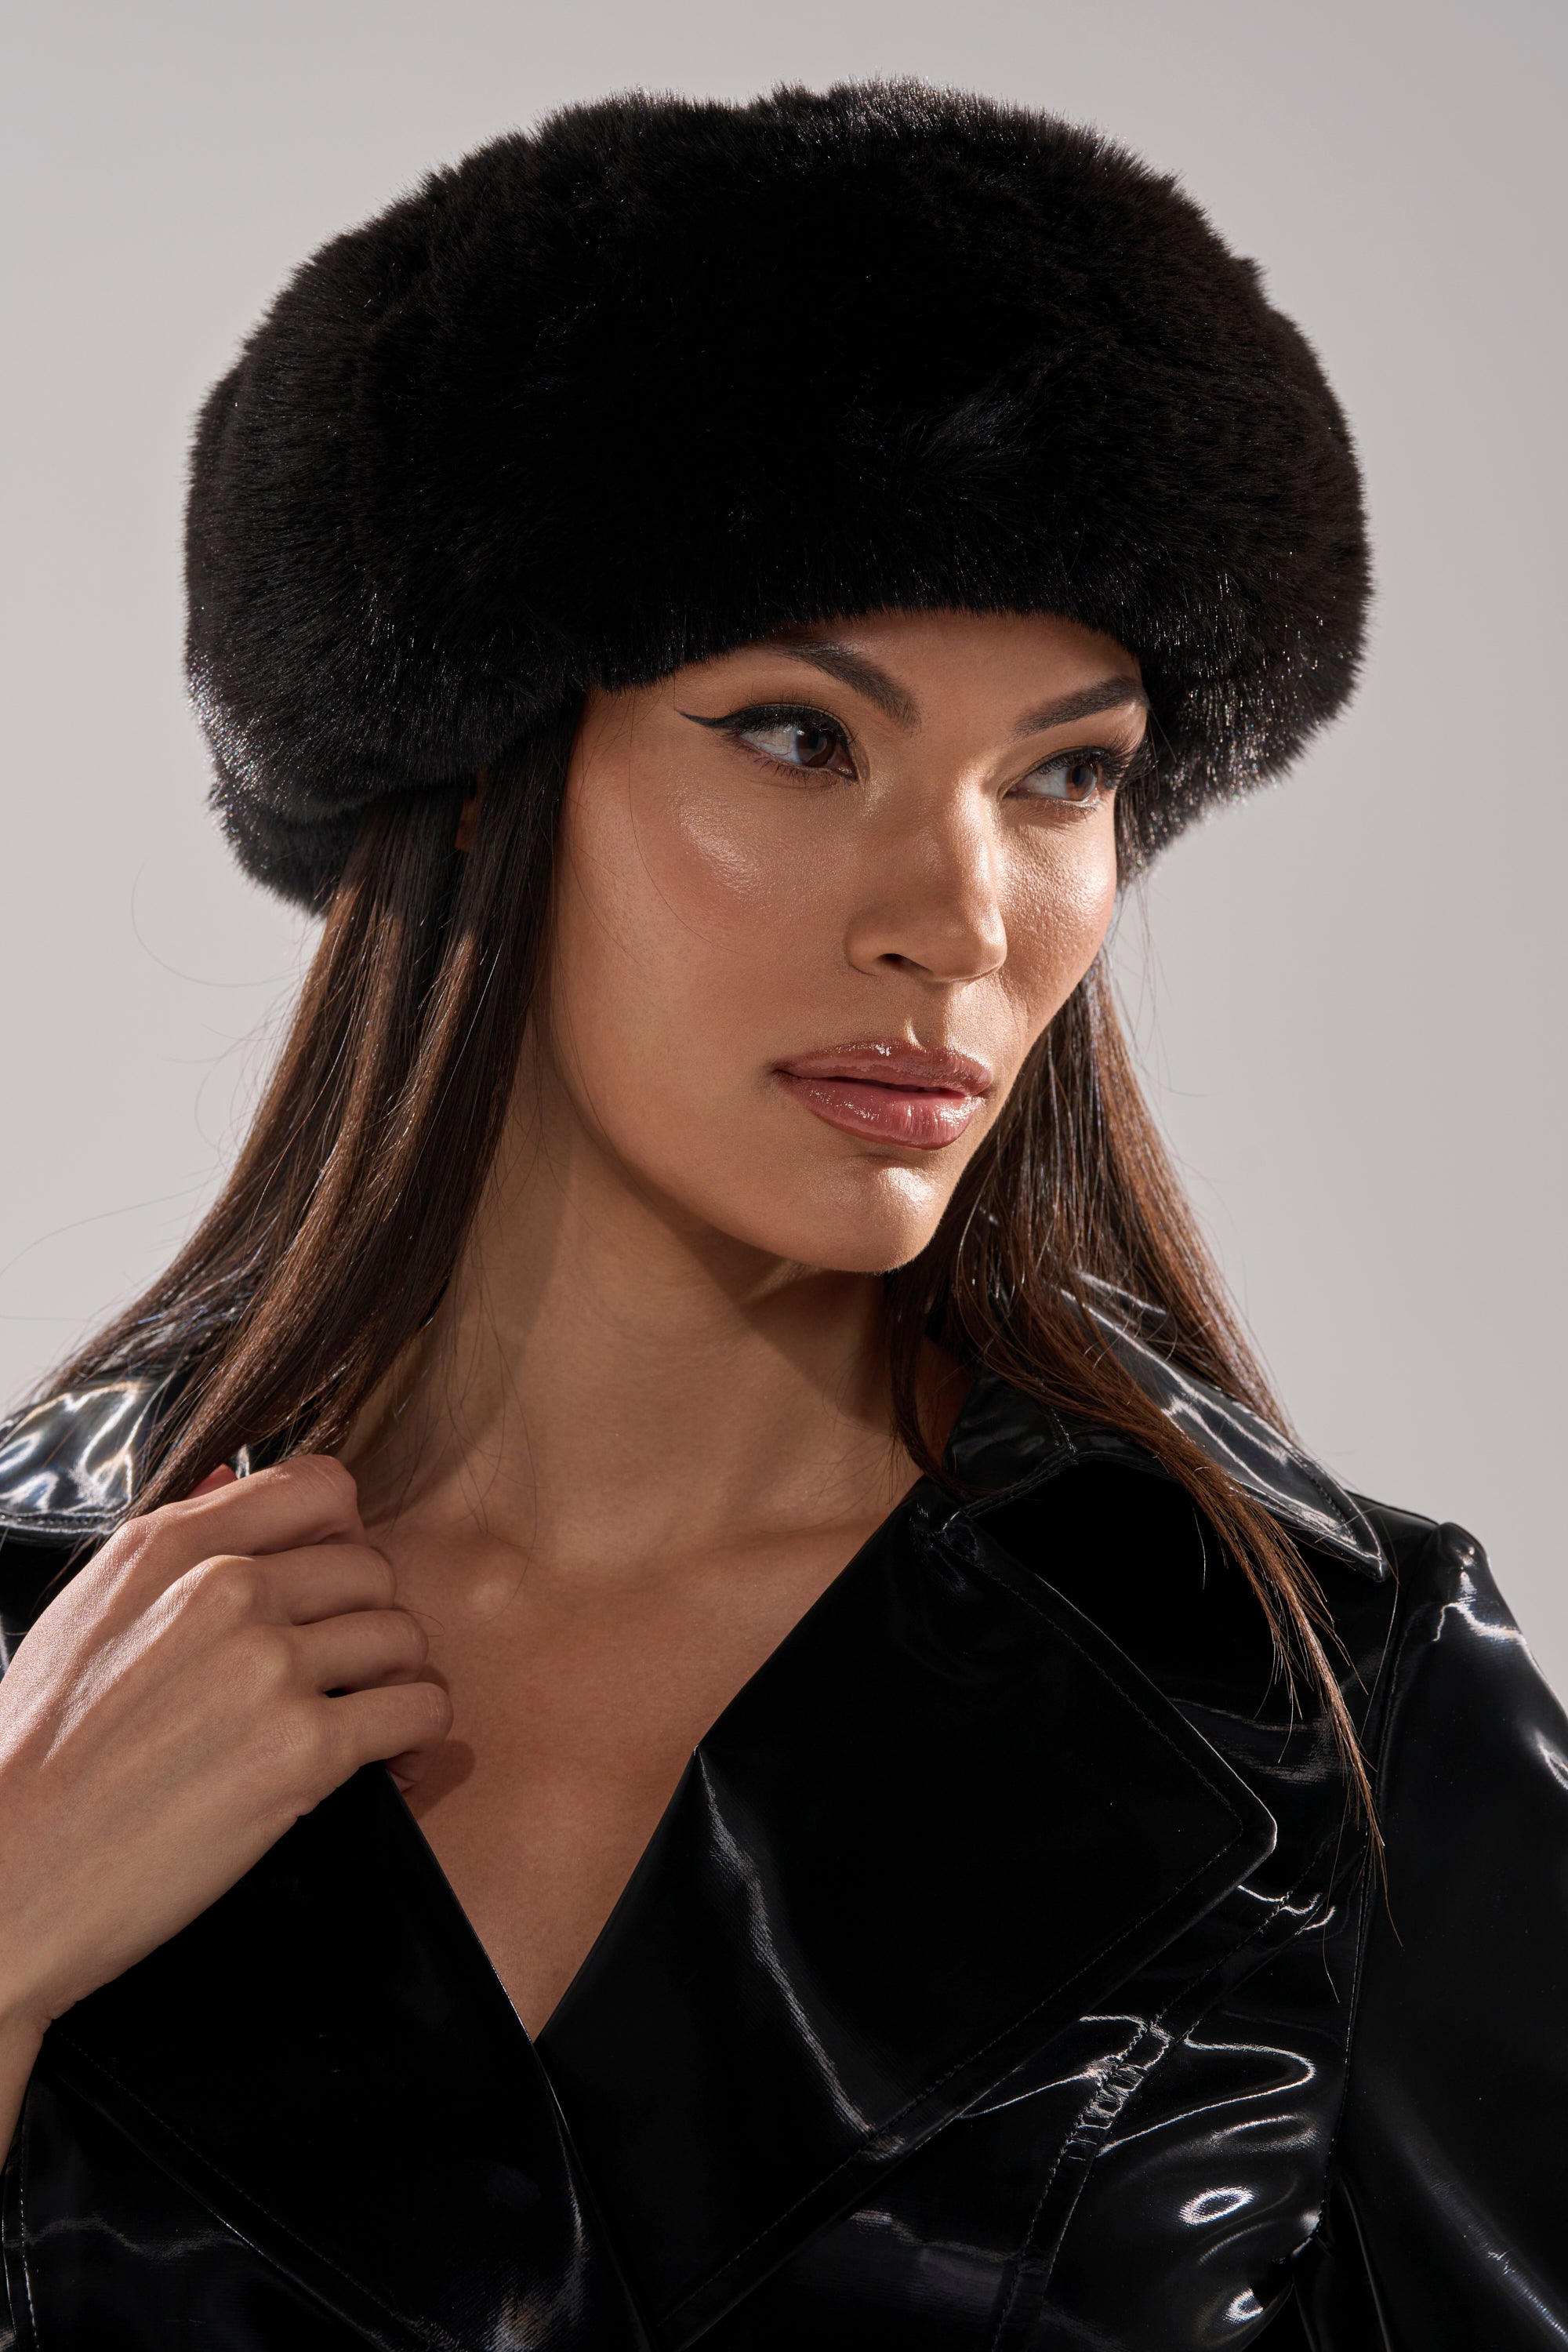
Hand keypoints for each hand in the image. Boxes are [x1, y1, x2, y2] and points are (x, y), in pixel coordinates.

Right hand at [0, 1455, 449, 2048]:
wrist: (10, 1878)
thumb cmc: (38, 1757)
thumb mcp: (83, 1616)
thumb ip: (170, 1545)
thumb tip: (229, 1472)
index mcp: (169, 1547)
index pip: (321, 1489)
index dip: (341, 1538)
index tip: (329, 1586)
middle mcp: (223, 1590)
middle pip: (371, 1568)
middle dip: (367, 1621)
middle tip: (347, 1671)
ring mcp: (267, 1666)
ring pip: (402, 1636)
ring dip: (396, 1680)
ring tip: (370, 1716)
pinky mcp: (302, 1749)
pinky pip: (418, 1709)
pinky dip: (417, 1737)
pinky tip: (393, 1759)